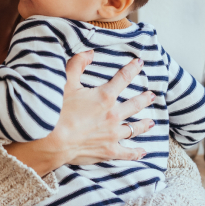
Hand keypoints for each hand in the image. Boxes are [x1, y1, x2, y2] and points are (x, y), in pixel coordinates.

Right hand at [4, 52, 155, 176]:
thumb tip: (90, 52)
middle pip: (134, 105)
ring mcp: (113, 134)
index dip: (132, 69)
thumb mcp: (65, 83)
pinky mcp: (109, 151)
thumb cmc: (58, 111)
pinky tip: (142, 152)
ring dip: (143, 124)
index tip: (139, 63)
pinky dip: (136, 153)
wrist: (53, 140)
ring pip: (134, 128)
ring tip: (151, 123)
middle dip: (144, 99)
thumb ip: (77, 65)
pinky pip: (127, 152)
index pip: (123, 78)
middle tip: (151, 96)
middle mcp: (113, 115)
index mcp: (105, 97)